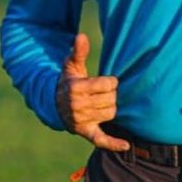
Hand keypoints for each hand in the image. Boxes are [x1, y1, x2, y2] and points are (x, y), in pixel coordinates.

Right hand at [55, 33, 129, 150]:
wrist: (55, 104)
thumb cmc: (68, 82)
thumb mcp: (71, 66)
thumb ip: (78, 52)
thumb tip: (81, 35)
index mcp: (76, 88)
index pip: (107, 85)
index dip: (111, 82)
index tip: (106, 82)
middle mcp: (78, 106)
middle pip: (111, 100)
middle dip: (111, 95)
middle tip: (104, 93)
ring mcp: (81, 120)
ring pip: (110, 114)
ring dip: (110, 108)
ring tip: (102, 103)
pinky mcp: (85, 132)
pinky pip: (100, 140)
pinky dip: (113, 143)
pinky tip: (126, 145)